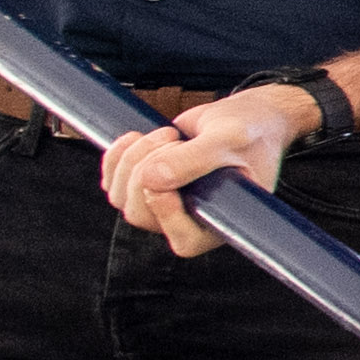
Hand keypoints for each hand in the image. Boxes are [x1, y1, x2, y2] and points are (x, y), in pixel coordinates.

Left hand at [97, 78, 320, 256]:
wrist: (242, 119)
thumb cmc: (248, 134)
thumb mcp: (229, 141)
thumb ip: (195, 159)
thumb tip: (150, 179)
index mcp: (218, 223)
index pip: (183, 240)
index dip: (167, 214)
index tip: (163, 180)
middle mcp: (187, 220)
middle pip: (141, 214)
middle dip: (146, 171)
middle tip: (173, 140)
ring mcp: (161, 205)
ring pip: (121, 197)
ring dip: (133, 159)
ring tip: (167, 135)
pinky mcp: (142, 185)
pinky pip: (111, 181)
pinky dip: (116, 156)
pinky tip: (138, 137)